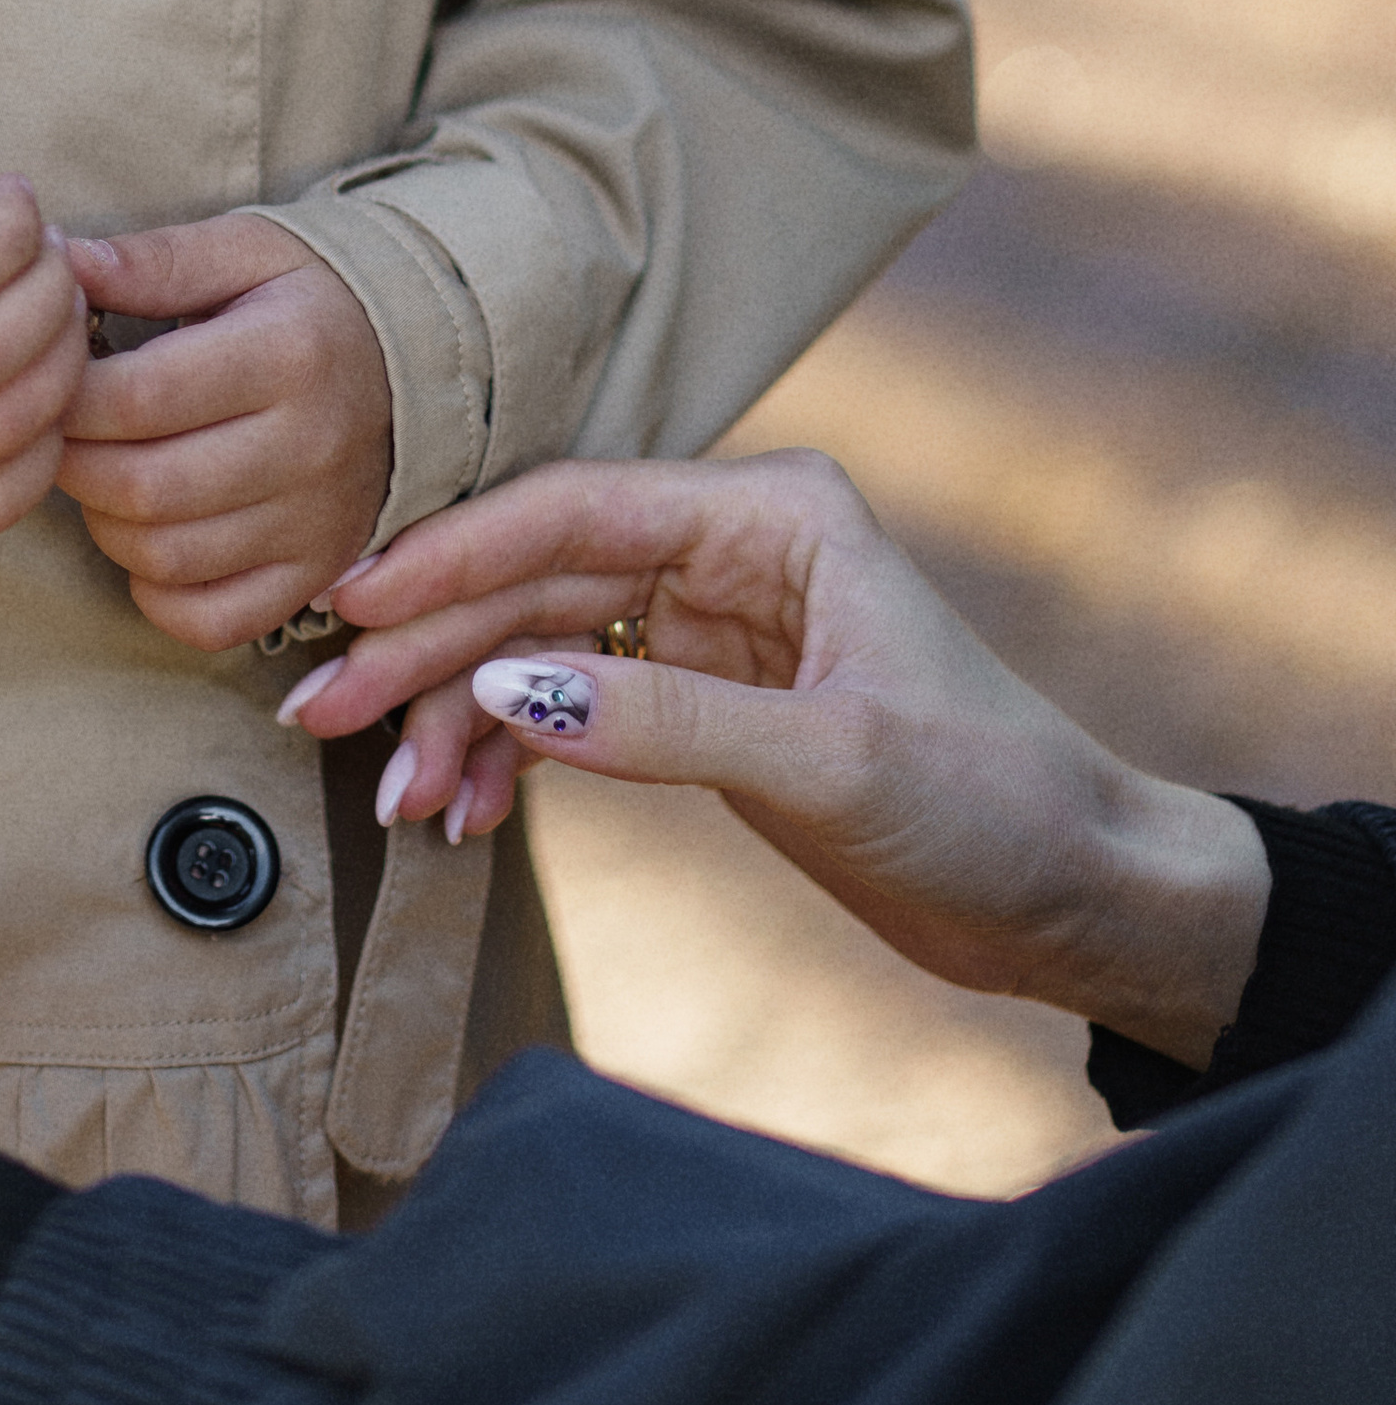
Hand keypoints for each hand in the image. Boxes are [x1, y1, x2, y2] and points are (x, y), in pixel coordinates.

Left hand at [58, 214, 390, 647]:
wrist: (418, 365)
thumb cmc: (307, 300)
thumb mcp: (243, 252)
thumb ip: (152, 260)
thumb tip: (58, 261)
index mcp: (290, 352)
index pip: (141, 396)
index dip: (66, 393)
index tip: (49, 375)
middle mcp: (311, 447)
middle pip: (142, 486)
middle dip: (72, 461)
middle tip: (59, 429)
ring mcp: (317, 524)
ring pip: (164, 556)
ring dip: (104, 522)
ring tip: (104, 473)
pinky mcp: (316, 576)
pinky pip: (209, 621)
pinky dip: (157, 590)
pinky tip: (151, 534)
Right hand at [287, 450, 1268, 1064]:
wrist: (1079, 896)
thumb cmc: (995, 799)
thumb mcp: (833, 759)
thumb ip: (666, 722)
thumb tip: (508, 693)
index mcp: (770, 513)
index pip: (574, 508)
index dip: (455, 552)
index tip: (355, 602)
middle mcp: (728, 549)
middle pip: (538, 577)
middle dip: (430, 647)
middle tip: (325, 710)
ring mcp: (708, 626)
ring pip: (540, 649)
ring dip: (462, 717)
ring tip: (396, 797)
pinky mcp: (701, 703)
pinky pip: (573, 710)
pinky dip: (512, 757)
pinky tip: (460, 809)